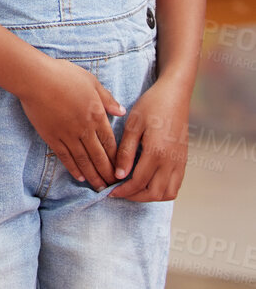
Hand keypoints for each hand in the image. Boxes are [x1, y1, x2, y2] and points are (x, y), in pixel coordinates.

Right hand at [15, 56, 123, 188]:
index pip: (111, 143)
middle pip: (100, 156)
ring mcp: (67, 134)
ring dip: (93, 175)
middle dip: (108, 173)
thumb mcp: (91, 81)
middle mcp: (84, 129)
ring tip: (100, 187)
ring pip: (84, 160)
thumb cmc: (63, 75)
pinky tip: (80, 177)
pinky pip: (65, 156)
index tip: (123, 170)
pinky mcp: (51, 136)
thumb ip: (107, 98)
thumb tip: (121, 112)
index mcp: (96, 115)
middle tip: (114, 186)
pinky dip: (73, 168)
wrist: (35, 78)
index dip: (118, 158)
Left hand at [110, 77, 190, 201]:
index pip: (138, 182)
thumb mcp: (133, 125)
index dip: (122, 190)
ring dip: (149, 196)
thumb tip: (119, 175)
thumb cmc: (151, 106)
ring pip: (167, 193)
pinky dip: (162, 190)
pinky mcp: (184, 161)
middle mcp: (171, 162)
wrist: (175, 96)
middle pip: (154, 193)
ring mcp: (180, 163)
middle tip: (118, 192)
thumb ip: (126, 152)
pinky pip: (175, 185)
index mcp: (157, 153)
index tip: (108, 191)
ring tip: (132, 189)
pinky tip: (147, 182)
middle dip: (134, 197)